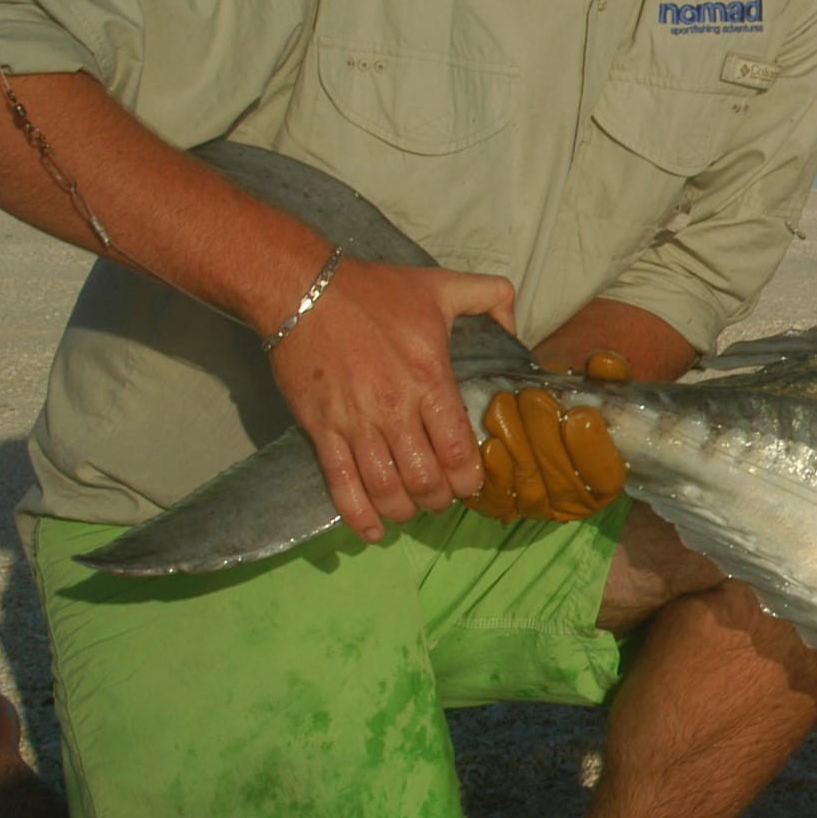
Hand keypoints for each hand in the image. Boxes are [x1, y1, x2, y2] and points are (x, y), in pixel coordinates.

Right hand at [268, 256, 515, 539]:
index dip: (469, 478)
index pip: (457, 450)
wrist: (300, 289)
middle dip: (440, 498)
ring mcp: (354, 423)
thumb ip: (490, 298)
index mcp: (429, 381)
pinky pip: (340, 484)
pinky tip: (374, 531)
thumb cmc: (373, 292)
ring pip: (386, 489)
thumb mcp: (442, 286)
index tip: (471, 483)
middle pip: (426, 479)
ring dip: (404, 510)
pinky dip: (358, 516)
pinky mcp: (320, 429)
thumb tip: (515, 327)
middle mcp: (394, 409)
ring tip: (412, 509)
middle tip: (442, 496)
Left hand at [472, 354, 633, 522]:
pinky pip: (495, 494)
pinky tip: (490, 442)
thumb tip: (603, 364)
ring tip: (504, 403)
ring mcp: (536, 505)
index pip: (606, 476)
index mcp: (606, 479)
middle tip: (532, 396)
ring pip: (526, 481)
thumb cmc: (569, 403)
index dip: (593, 449)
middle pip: (561, 477)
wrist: (535, 417)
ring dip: (514, 441)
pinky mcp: (500, 504)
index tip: (580, 414)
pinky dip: (493, 468)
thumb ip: (606, 377)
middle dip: (545, 434)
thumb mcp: (595, 387)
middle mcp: (574, 501)